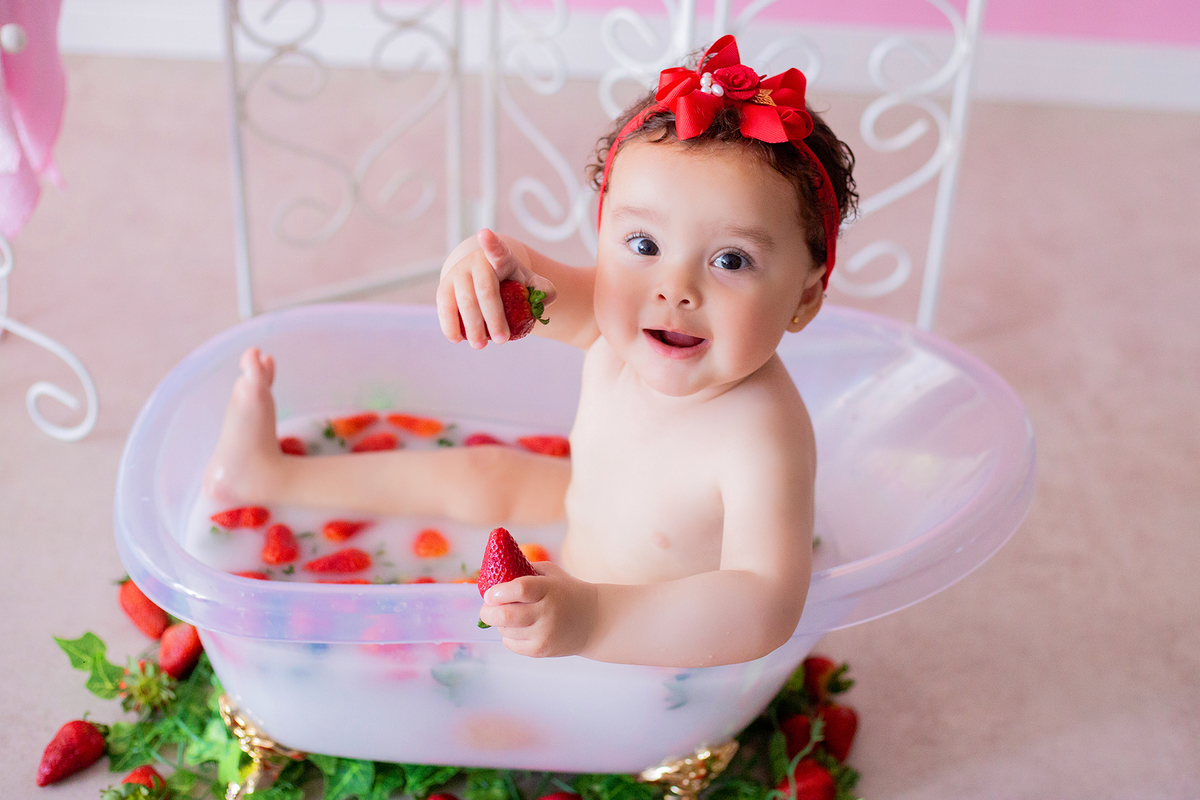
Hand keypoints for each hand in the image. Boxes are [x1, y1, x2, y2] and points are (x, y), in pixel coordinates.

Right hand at [436, 229, 556, 347]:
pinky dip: (450, 325)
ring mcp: (457, 273)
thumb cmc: (511, 281)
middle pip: (484, 290)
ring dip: (471, 326)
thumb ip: (544, 289)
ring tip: (480, 345)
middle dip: (492, 318)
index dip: (491, 243)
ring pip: (462, 301)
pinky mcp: (444, 288)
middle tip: (502, 341)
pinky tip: (458, 339)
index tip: (485, 234)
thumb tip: (544, 299)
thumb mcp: (531, 282)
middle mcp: (475, 262)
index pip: (497, 250)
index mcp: (500, 257)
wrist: (484, 278)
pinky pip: (444, 307)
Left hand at [479, 562, 597, 657]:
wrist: (593, 620)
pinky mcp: (541, 650)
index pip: (519, 590)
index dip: (498, 592)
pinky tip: (517, 629)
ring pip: (505, 631)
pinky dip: (508, 636)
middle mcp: (547, 613)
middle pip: (506, 615)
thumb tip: (494, 571)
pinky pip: (511, 645)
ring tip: (508, 617)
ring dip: (499, 624)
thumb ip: (525, 570)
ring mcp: (544, 634)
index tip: (489, 593)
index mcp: (549, 589)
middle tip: (486, 608)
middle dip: (488, 612)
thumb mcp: (551, 574)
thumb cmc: (566, 592)